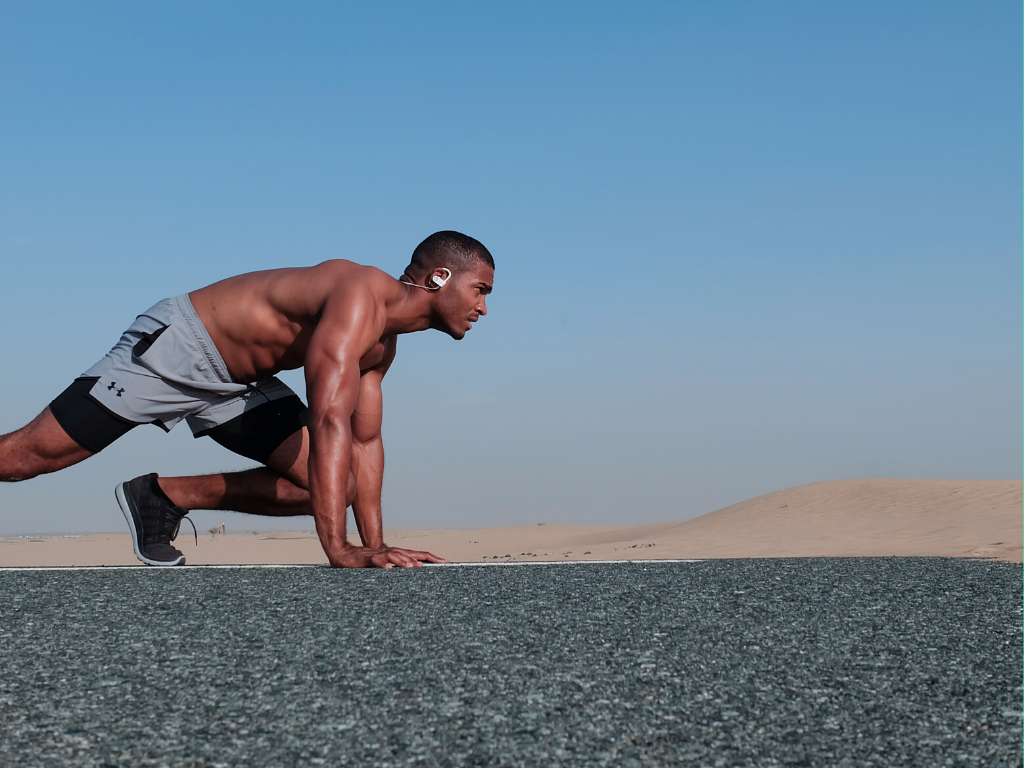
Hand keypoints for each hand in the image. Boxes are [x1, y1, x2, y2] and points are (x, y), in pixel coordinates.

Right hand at [330, 544, 447, 568]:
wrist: (344, 556)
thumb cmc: (366, 563)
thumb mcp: (386, 567)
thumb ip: (399, 570)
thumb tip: (416, 572)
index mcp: (398, 555)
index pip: (418, 554)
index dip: (432, 557)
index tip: (446, 562)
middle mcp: (391, 553)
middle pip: (411, 553)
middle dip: (425, 557)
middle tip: (439, 563)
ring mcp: (380, 555)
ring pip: (395, 555)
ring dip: (405, 560)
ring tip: (415, 567)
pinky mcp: (368, 559)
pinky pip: (376, 561)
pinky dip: (383, 564)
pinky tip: (389, 569)